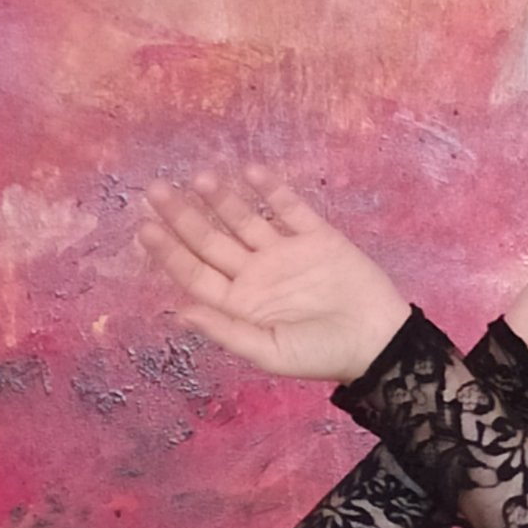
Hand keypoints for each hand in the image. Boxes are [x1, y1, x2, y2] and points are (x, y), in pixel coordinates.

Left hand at [137, 166, 411, 382]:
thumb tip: (179, 313)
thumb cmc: (324, 355)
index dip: (169, 252)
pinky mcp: (318, 238)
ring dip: (222, 198)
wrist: (381, 342)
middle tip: (157, 190)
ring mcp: (286, 254)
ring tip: (202, 178)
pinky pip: (290, 208)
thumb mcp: (272, 353)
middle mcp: (257, 275)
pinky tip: (252, 172)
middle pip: (211, 241)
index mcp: (242, 305)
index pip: (195, 273)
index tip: (145, 228)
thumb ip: (227, 331)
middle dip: (184, 216)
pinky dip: (272, 189)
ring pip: (245, 219)